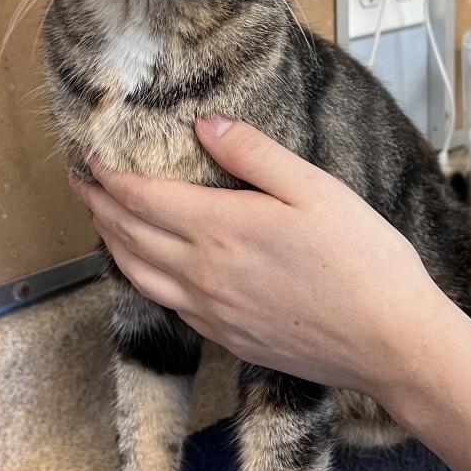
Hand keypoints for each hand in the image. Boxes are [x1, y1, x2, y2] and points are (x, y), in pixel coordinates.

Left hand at [69, 116, 452, 397]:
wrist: (390, 344)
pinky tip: (148, 269)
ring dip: (111, 243)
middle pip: (128, 236)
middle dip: (98, 206)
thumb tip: (205, 126)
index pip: (141, 197)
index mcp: (220, 229)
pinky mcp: (226, 339)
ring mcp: (210, 312)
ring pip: (138, 275)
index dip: (108, 176)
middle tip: (80, 183)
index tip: (88, 157)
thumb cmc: (362, 259)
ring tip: (101, 221)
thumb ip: (254, 154)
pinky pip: (165, 304)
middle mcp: (201, 274)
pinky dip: (141, 278)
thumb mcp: (314, 189)